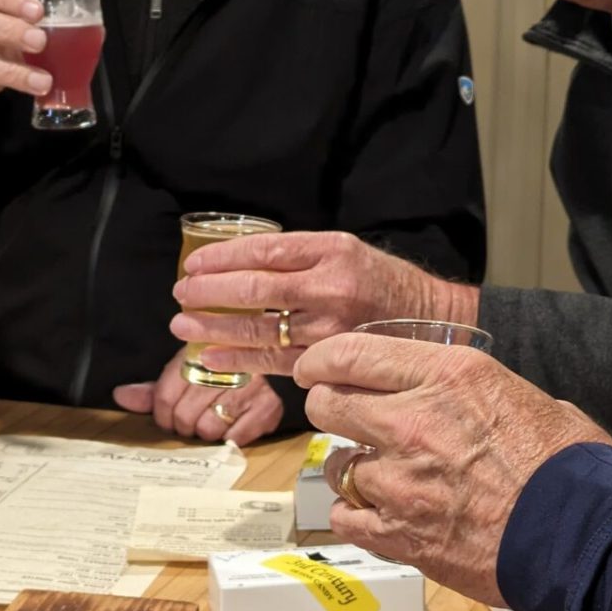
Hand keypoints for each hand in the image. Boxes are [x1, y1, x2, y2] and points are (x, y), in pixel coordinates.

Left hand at [114, 347, 282, 446]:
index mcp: (197, 352)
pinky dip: (231, 437)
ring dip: (207, 431)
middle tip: (191, 420)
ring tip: (214, 418)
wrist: (269, 360)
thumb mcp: (184, 372)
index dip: (161, 414)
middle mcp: (224, 367)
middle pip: (184, 416)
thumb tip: (120, 396)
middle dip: (183, 424)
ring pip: (208, 429)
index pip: (165, 396)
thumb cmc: (220, 372)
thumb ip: (153, 389)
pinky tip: (233, 422)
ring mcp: (249, 387)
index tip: (168, 417)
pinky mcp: (267, 407)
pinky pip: (235, 439)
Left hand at [169, 230, 473, 378]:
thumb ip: (298, 256)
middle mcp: (332, 287)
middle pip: (257, 289)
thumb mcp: (346, 251)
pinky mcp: (331, 359)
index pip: (265, 250)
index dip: (223, 258)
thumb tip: (236, 265)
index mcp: (333, 250)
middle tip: (180, 294)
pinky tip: (211, 355)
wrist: (431, 321)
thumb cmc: (380, 283)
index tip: (194, 264)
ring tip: (183, 326)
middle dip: (210, 293)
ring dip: (215, 327)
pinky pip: (275, 360)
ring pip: (261, 328)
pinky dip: (238, 359)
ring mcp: (332, 327)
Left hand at [296, 332, 607, 603]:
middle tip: (342, 418)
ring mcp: (400, 480)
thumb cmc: (570, 467)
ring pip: (335, 464)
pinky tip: (379, 515)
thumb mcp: (528, 396)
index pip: (351, 353)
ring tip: (378, 475)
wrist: (584, 536)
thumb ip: (475, 390)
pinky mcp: (398, 533)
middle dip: (329, 408)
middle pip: (328, 404)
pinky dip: (357, 516)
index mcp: (449, 375)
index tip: (315, 368)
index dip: (322, 361)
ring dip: (351, 468)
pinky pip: (345, 517)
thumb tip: (461, 396)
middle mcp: (413, 420)